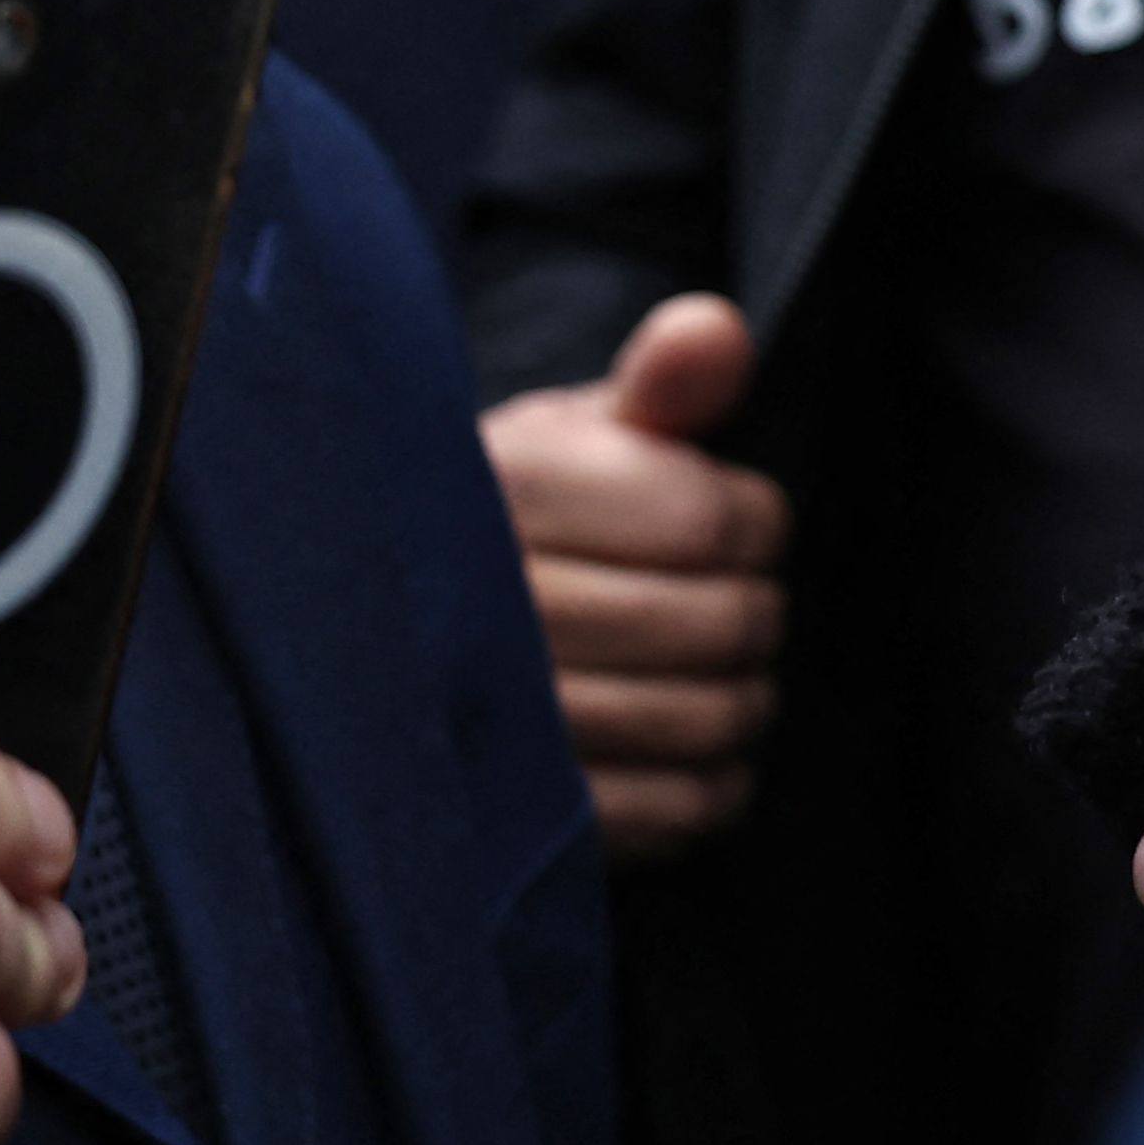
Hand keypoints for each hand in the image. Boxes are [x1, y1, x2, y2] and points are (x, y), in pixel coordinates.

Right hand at [481, 294, 787, 861]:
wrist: (392, 632)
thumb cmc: (514, 518)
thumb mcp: (573, 433)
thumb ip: (660, 381)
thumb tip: (718, 329)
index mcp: (504, 487)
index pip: (709, 518)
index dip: (751, 519)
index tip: (726, 520)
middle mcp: (492, 600)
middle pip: (720, 622)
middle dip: (749, 609)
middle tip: (724, 600)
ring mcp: (504, 718)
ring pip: (708, 719)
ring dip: (741, 699)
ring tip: (710, 670)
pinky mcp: (526, 815)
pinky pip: (680, 809)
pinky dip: (712, 783)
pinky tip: (682, 744)